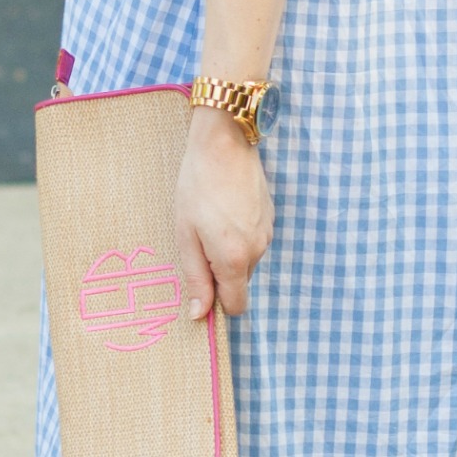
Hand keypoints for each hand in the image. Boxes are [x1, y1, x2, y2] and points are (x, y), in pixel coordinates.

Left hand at [175, 107, 274, 317]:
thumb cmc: (198, 186)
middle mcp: (258, 250)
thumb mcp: (186, 234)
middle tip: (199, 239)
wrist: (225, 143)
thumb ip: (195, 277)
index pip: (236, 306)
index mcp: (235, 259)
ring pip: (247, 259)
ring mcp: (267, 231)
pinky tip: (225, 208)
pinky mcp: (270, 215)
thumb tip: (199, 313)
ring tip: (211, 218)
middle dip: (220, 271)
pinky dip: (240, 233)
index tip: (200, 281)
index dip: (217, 301)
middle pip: (239, 281)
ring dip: (229, 250)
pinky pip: (253, 239)